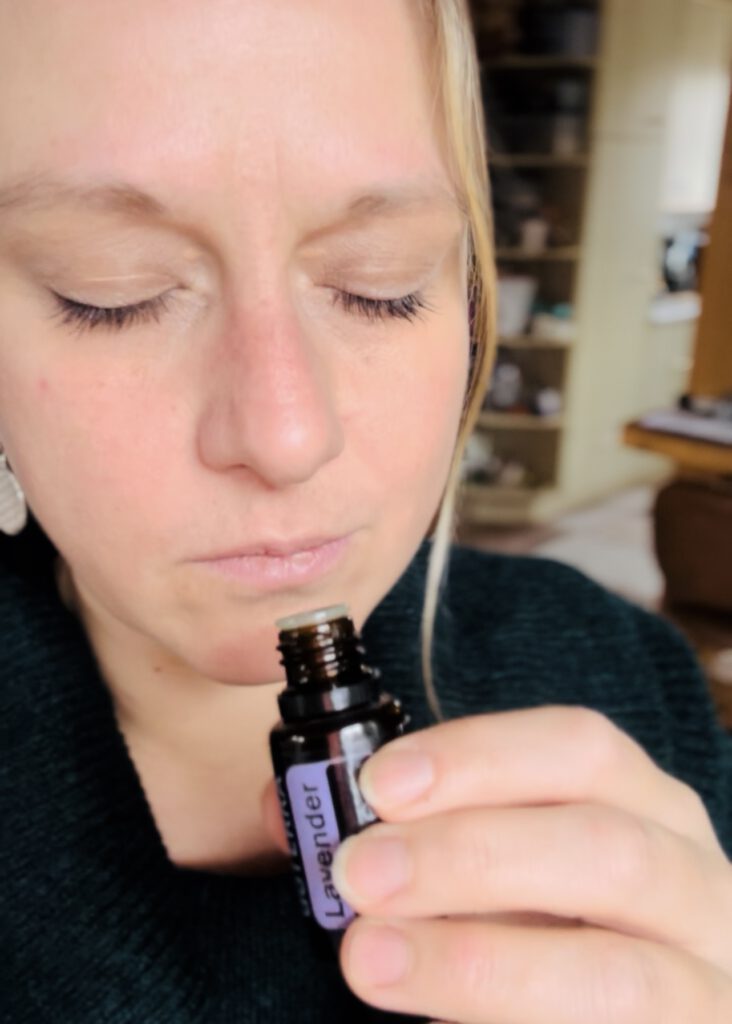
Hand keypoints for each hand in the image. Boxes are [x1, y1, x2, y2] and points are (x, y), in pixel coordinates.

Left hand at [328, 706, 731, 1022]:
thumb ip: (405, 836)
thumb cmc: (550, 928)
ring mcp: (710, 983)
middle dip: (469, 855)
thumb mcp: (488, 868)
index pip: (580, 748)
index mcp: (646, 808)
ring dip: (478, 962)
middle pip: (605, 847)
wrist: (628, 1015)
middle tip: (361, 874)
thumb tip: (285, 807)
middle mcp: (693, 881)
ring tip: (370, 959)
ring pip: (618, 974)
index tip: (379, 784)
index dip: (478, 756)